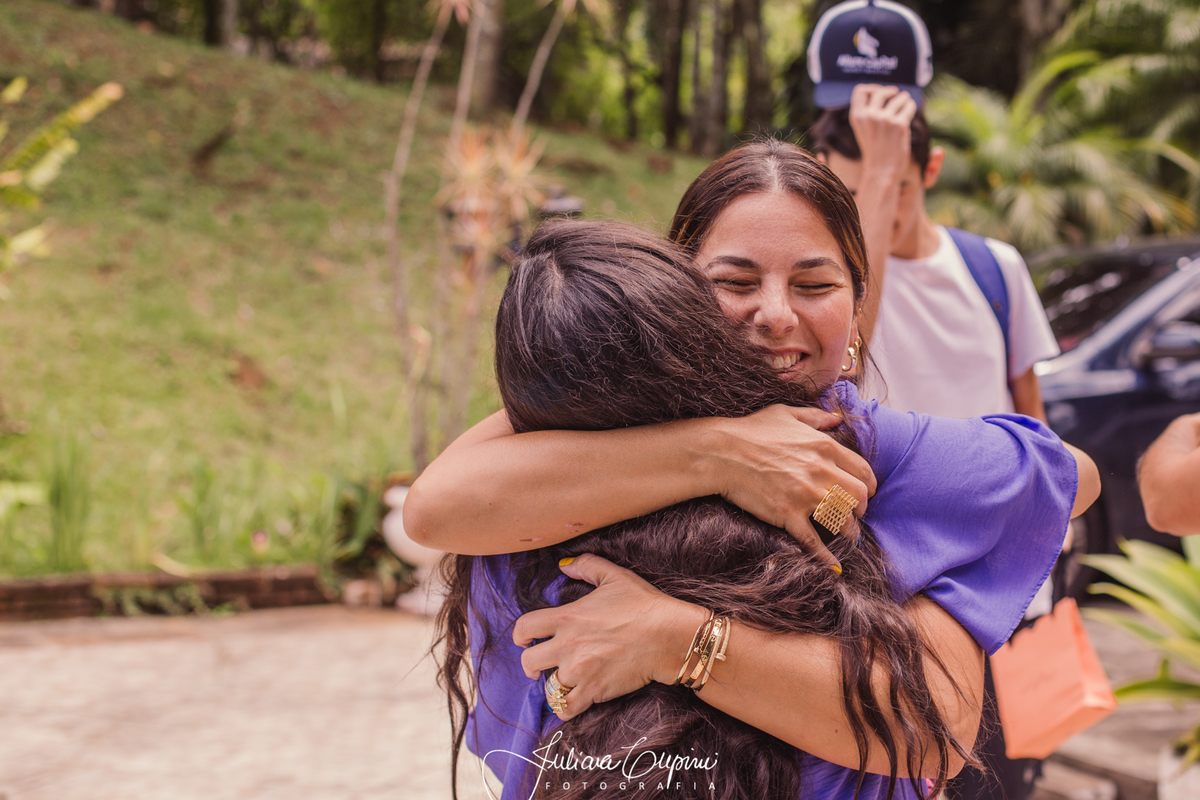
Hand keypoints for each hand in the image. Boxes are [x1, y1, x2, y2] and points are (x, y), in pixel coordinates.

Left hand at [512, 554, 706, 721]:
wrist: (668, 636)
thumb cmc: (643, 604)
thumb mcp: (614, 576)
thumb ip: (586, 566)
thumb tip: (563, 565)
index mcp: (567, 616)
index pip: (524, 627)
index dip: (519, 635)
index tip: (524, 640)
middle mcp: (567, 645)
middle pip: (528, 661)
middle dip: (530, 665)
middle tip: (538, 666)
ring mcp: (580, 671)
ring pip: (547, 687)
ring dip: (552, 685)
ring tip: (562, 682)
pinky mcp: (594, 691)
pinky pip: (565, 707)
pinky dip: (564, 707)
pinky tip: (571, 701)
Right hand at [705, 405, 875, 570]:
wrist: (721, 452)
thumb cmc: (751, 431)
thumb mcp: (786, 414)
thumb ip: (815, 416)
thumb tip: (837, 418)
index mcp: (824, 446)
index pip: (862, 470)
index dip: (869, 485)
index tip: (865, 493)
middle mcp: (821, 471)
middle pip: (859, 497)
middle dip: (861, 509)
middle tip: (856, 514)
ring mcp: (805, 495)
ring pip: (843, 520)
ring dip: (849, 531)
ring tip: (848, 536)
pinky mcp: (788, 514)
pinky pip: (813, 541)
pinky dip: (826, 557)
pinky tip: (834, 566)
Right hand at [848, 83, 916, 177]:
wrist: (882, 170)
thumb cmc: (875, 150)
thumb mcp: (864, 129)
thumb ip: (868, 111)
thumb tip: (883, 91)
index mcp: (857, 117)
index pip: (860, 91)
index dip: (872, 87)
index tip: (880, 91)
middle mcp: (869, 116)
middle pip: (880, 92)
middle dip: (891, 92)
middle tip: (897, 94)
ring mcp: (884, 120)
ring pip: (899, 98)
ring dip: (904, 99)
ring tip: (906, 104)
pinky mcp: (899, 124)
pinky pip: (909, 106)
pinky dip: (911, 107)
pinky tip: (910, 112)